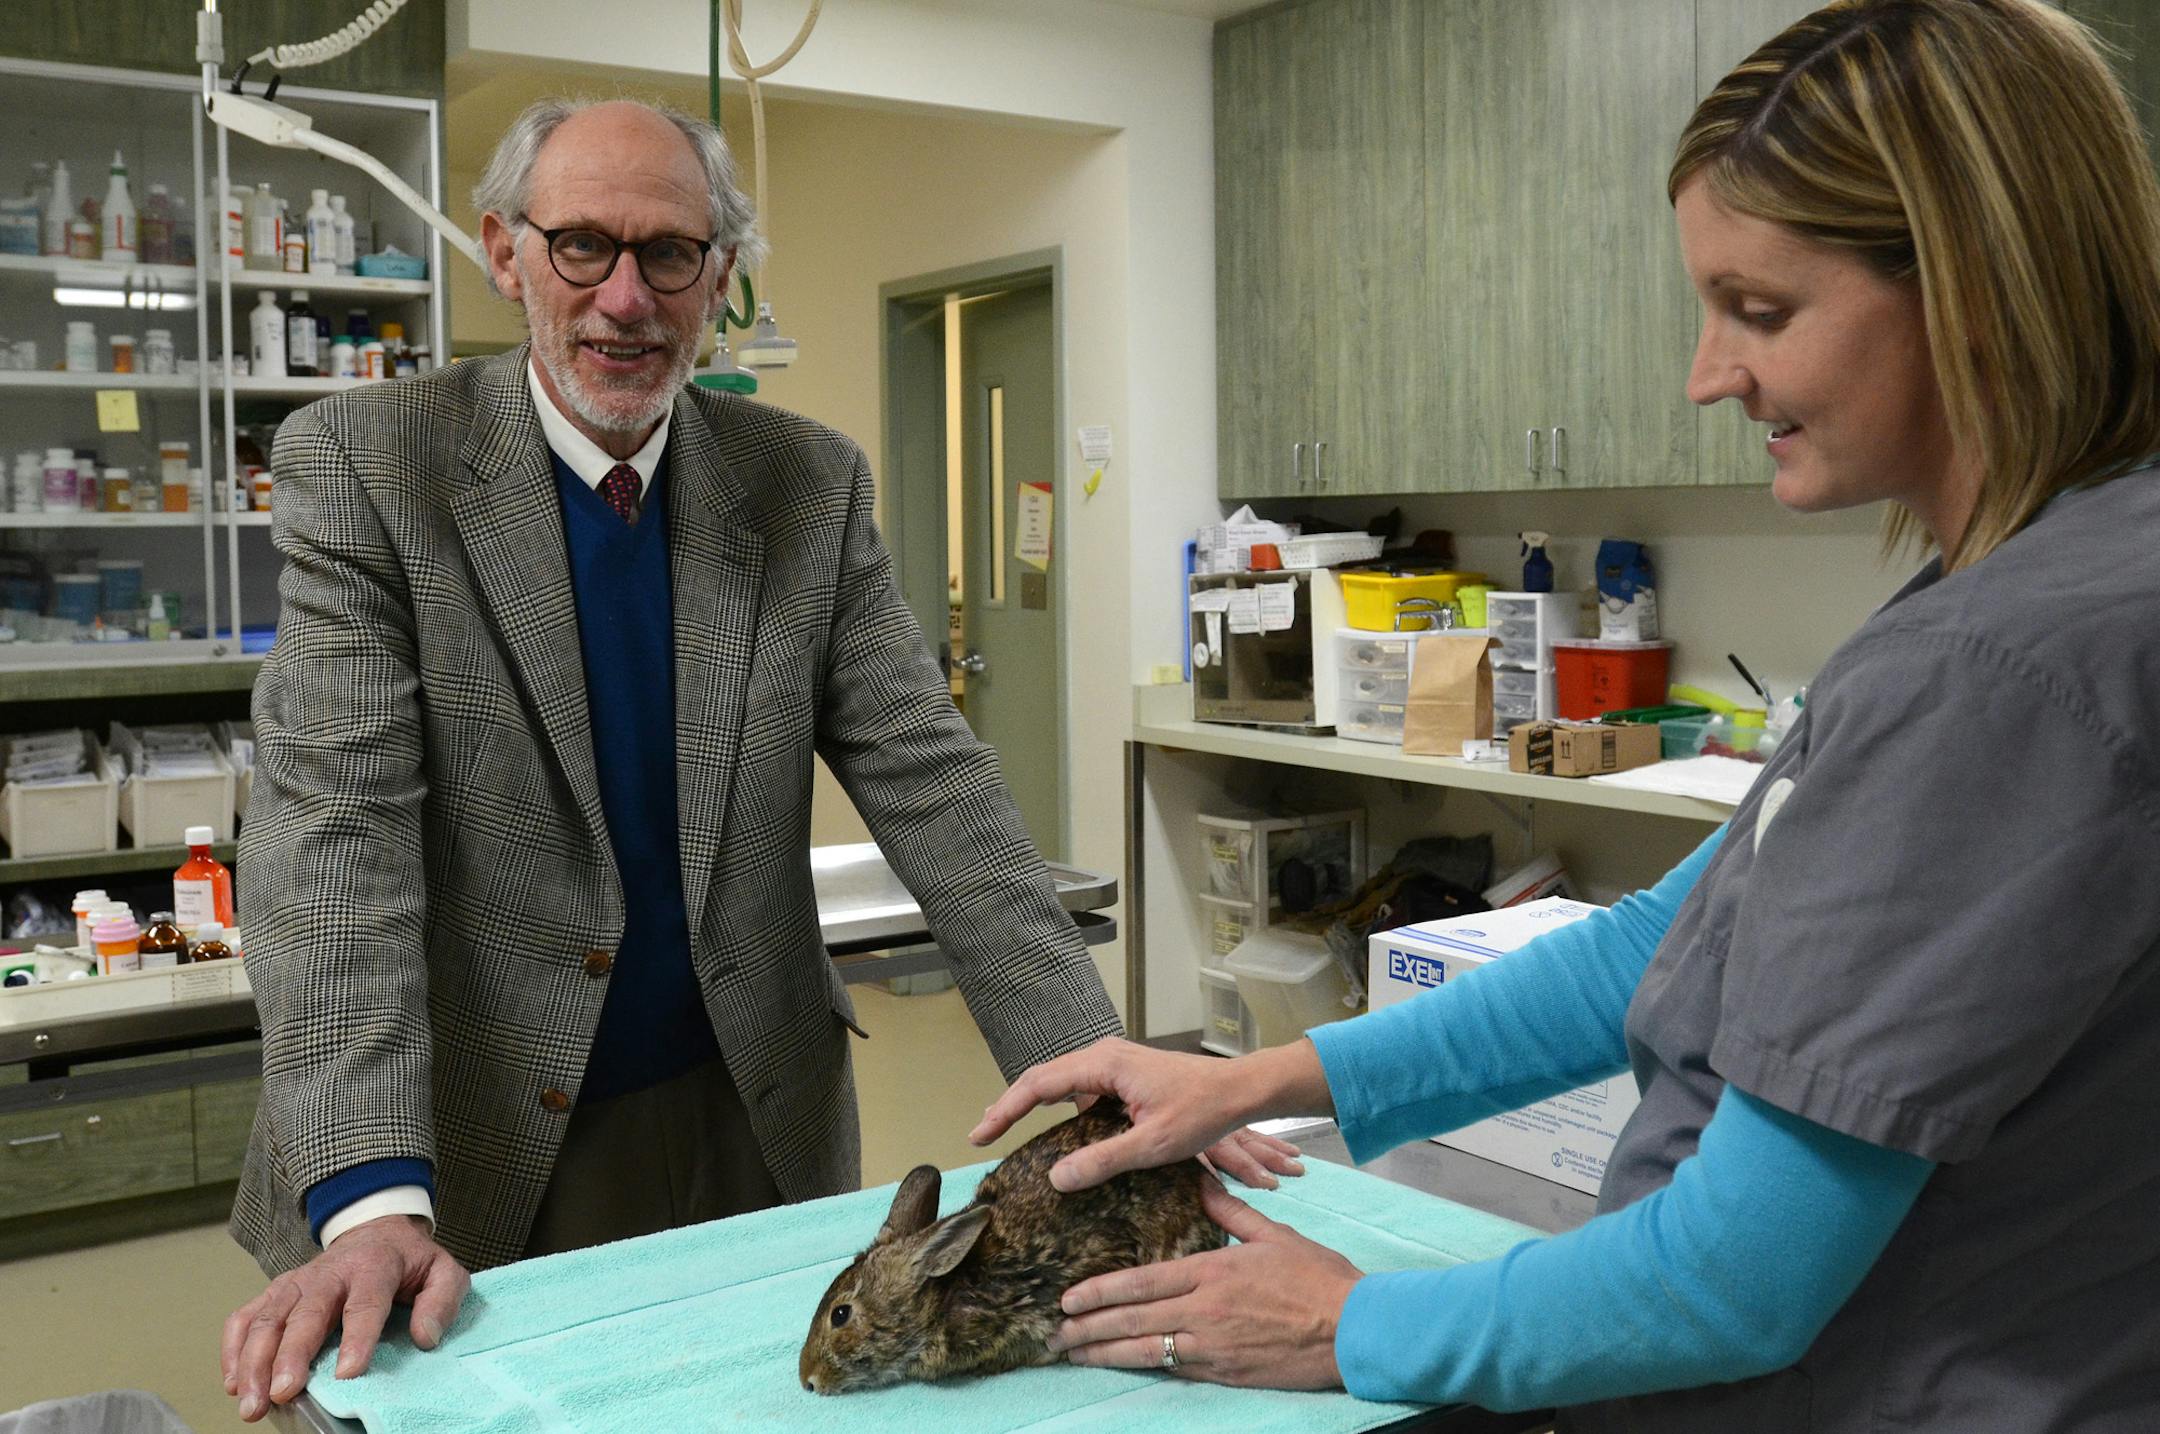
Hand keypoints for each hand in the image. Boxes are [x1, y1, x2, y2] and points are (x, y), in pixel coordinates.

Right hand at [222, 1214, 468, 1421]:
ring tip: (252, 1403)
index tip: (348, 1374)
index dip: (357, 1338)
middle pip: (305, 1313)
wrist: (375, 1229)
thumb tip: (426, 1338)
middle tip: (283, 1393)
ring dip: (254, 1362)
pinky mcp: (275, 1292)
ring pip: (267, 1319)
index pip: (365, 1303)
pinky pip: (244, 1317)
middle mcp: (329, 1272)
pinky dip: (233, 1350)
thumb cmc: (409, 1261)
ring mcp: (297, 1282)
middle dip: (290, 1355)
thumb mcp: (442, 1271)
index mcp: (375, 1266)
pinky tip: (234, 1383)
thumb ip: (442, 1301)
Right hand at [972, 1036, 1327, 1191]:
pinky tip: (1050, 1131)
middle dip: (1011, 1106)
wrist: (1240, 1092)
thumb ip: (1103, 1160)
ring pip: (1060, 1083)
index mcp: (1105, 1064)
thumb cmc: (1203, 1112)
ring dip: (1033, 1106)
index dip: (1005, 1110)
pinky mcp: (1122, 1076)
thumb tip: (1054, 1178)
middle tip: (982, 1135)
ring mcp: (1113, 1063)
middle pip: (1043, 1079)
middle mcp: (1104, 1056)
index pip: (1039, 1084)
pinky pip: (1079, 1090)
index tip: (979, 1135)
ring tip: (1004, 1131)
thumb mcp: (1153, 1144)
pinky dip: (1058, 1108)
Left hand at [1048, 1178, 1361, 1388]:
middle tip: (1055, 1332)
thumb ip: (1229, 1211)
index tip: (1069, 1298)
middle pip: (1133, 1322)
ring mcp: (1213, 1347)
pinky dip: (1145, 1368)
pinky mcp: (1227, 1372)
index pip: (1141, 1284)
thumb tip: (1200, 1180)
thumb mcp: (1272, 1234)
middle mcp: (1204, 1312)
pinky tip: (1123, 1367)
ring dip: (1105, 1354)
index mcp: (1211, 1273)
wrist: (1353, 1328)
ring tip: (1074, 1355)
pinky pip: (1176, 1370)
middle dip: (1088, 1329)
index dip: (1100, 1293)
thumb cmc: (1317, 1278)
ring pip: (1146, 1352)